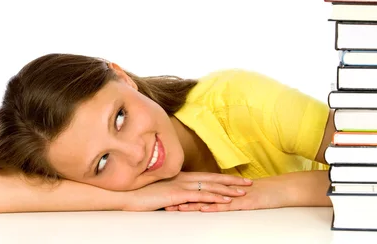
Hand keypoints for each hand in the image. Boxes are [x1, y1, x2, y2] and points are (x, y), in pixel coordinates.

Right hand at [121, 171, 252, 211]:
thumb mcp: (161, 190)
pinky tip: (226, 200)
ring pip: (211, 186)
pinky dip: (215, 197)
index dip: (223, 179)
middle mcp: (185, 178)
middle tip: (249, 183)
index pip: (207, 177)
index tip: (236, 179)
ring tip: (244, 192)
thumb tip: (181, 197)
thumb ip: (173, 191)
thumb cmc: (141, 193)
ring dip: (229, 189)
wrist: (128, 193)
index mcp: (181, 177)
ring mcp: (182, 185)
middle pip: (214, 179)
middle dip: (233, 182)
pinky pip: (201, 195)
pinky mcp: (178, 194)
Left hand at [165, 174, 290, 211]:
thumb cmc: (264, 193)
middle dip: (182, 198)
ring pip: (209, 199)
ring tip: (176, 207)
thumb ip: (226, 196)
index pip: (199, 189)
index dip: (183, 192)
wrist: (282, 189)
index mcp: (223, 188)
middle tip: (164, 201)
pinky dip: (213, 207)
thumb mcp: (240, 195)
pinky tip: (202, 209)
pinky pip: (226, 206)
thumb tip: (213, 200)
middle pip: (200, 193)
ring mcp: (234, 196)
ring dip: (192, 203)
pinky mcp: (243, 203)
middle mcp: (226, 190)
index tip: (167, 195)